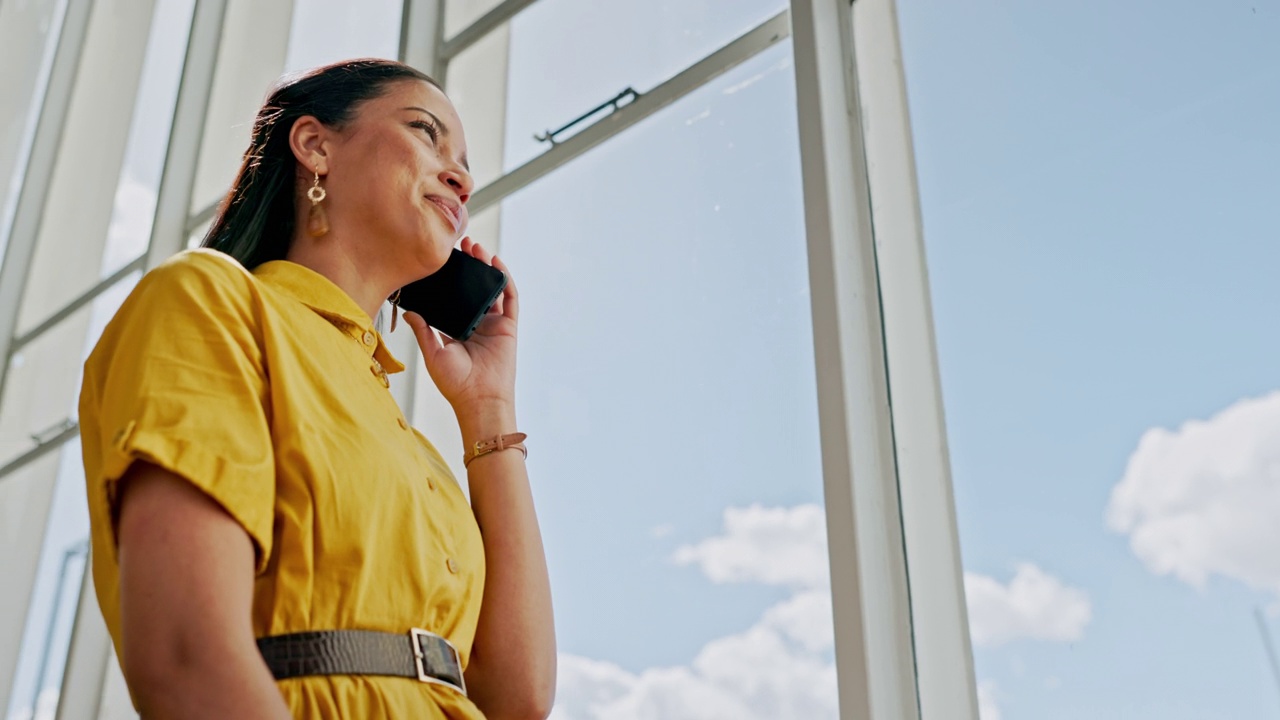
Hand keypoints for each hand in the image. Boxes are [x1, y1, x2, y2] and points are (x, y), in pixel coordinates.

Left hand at [404, 237, 518, 418]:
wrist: (478, 399)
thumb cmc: (456, 383)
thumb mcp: (433, 353)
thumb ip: (423, 331)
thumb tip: (408, 311)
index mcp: (459, 328)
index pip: (456, 296)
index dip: (452, 277)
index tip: (443, 259)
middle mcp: (478, 323)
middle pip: (475, 287)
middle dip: (470, 265)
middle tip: (461, 244)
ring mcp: (495, 323)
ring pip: (492, 288)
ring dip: (486, 266)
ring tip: (477, 247)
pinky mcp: (509, 326)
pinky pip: (509, 298)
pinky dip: (504, 279)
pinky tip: (496, 263)